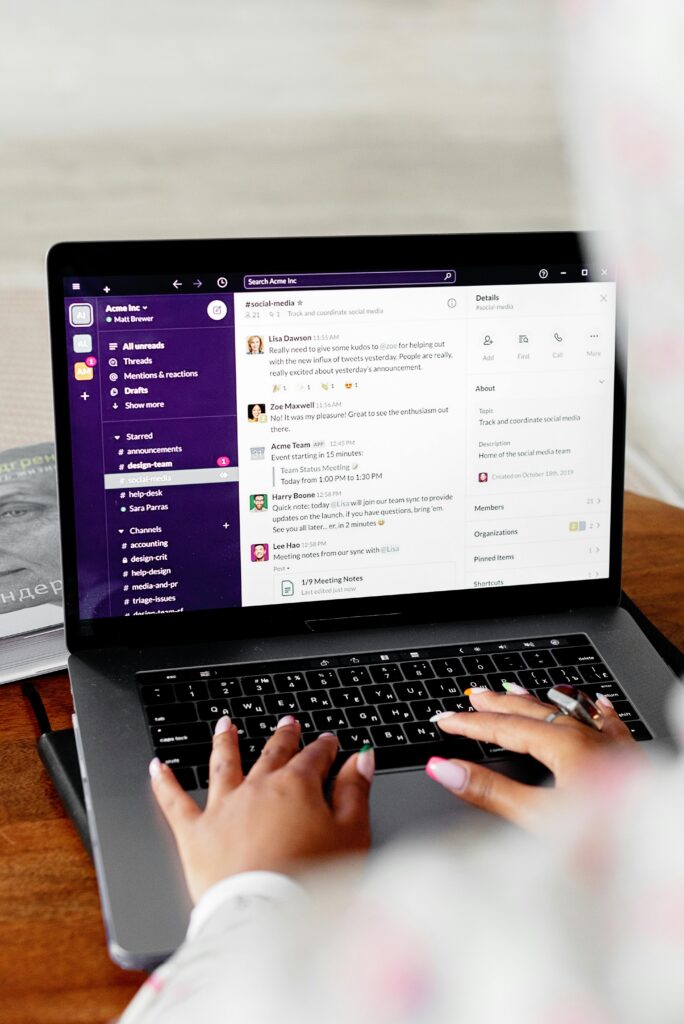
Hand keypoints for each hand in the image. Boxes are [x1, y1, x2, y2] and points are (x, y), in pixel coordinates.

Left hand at [149, 718, 373, 902]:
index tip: (329, 741)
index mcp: (297, 786)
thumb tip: (361, 759)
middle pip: (272, 753)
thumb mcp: (351, 835)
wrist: (266, 917)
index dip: (325, 747)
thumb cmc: (312, 882)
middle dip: (282, 736)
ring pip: (223, 764)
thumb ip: (355, 792)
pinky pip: (176, 801)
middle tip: (288, 723)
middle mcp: (258, 788)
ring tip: (224, 725)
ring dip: (225, 742)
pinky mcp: (195, 834)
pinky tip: (157, 766)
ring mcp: (224, 808)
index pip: (315, 757)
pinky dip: (165, 782)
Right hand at [425, 688, 639, 830]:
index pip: (505, 728)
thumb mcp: (538, 819)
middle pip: (533, 712)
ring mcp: (611, 745)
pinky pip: (608, 722)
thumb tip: (446, 769)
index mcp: (564, 746)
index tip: (445, 720)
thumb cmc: (608, 841)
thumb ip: (490, 793)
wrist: (662, 846)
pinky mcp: (631, 758)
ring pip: (567, 712)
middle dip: (498, 705)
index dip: (471, 724)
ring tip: (515, 692)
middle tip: (472, 696)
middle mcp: (588, 737)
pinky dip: (592, 711)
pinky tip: (595, 703)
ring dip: (536, 704)